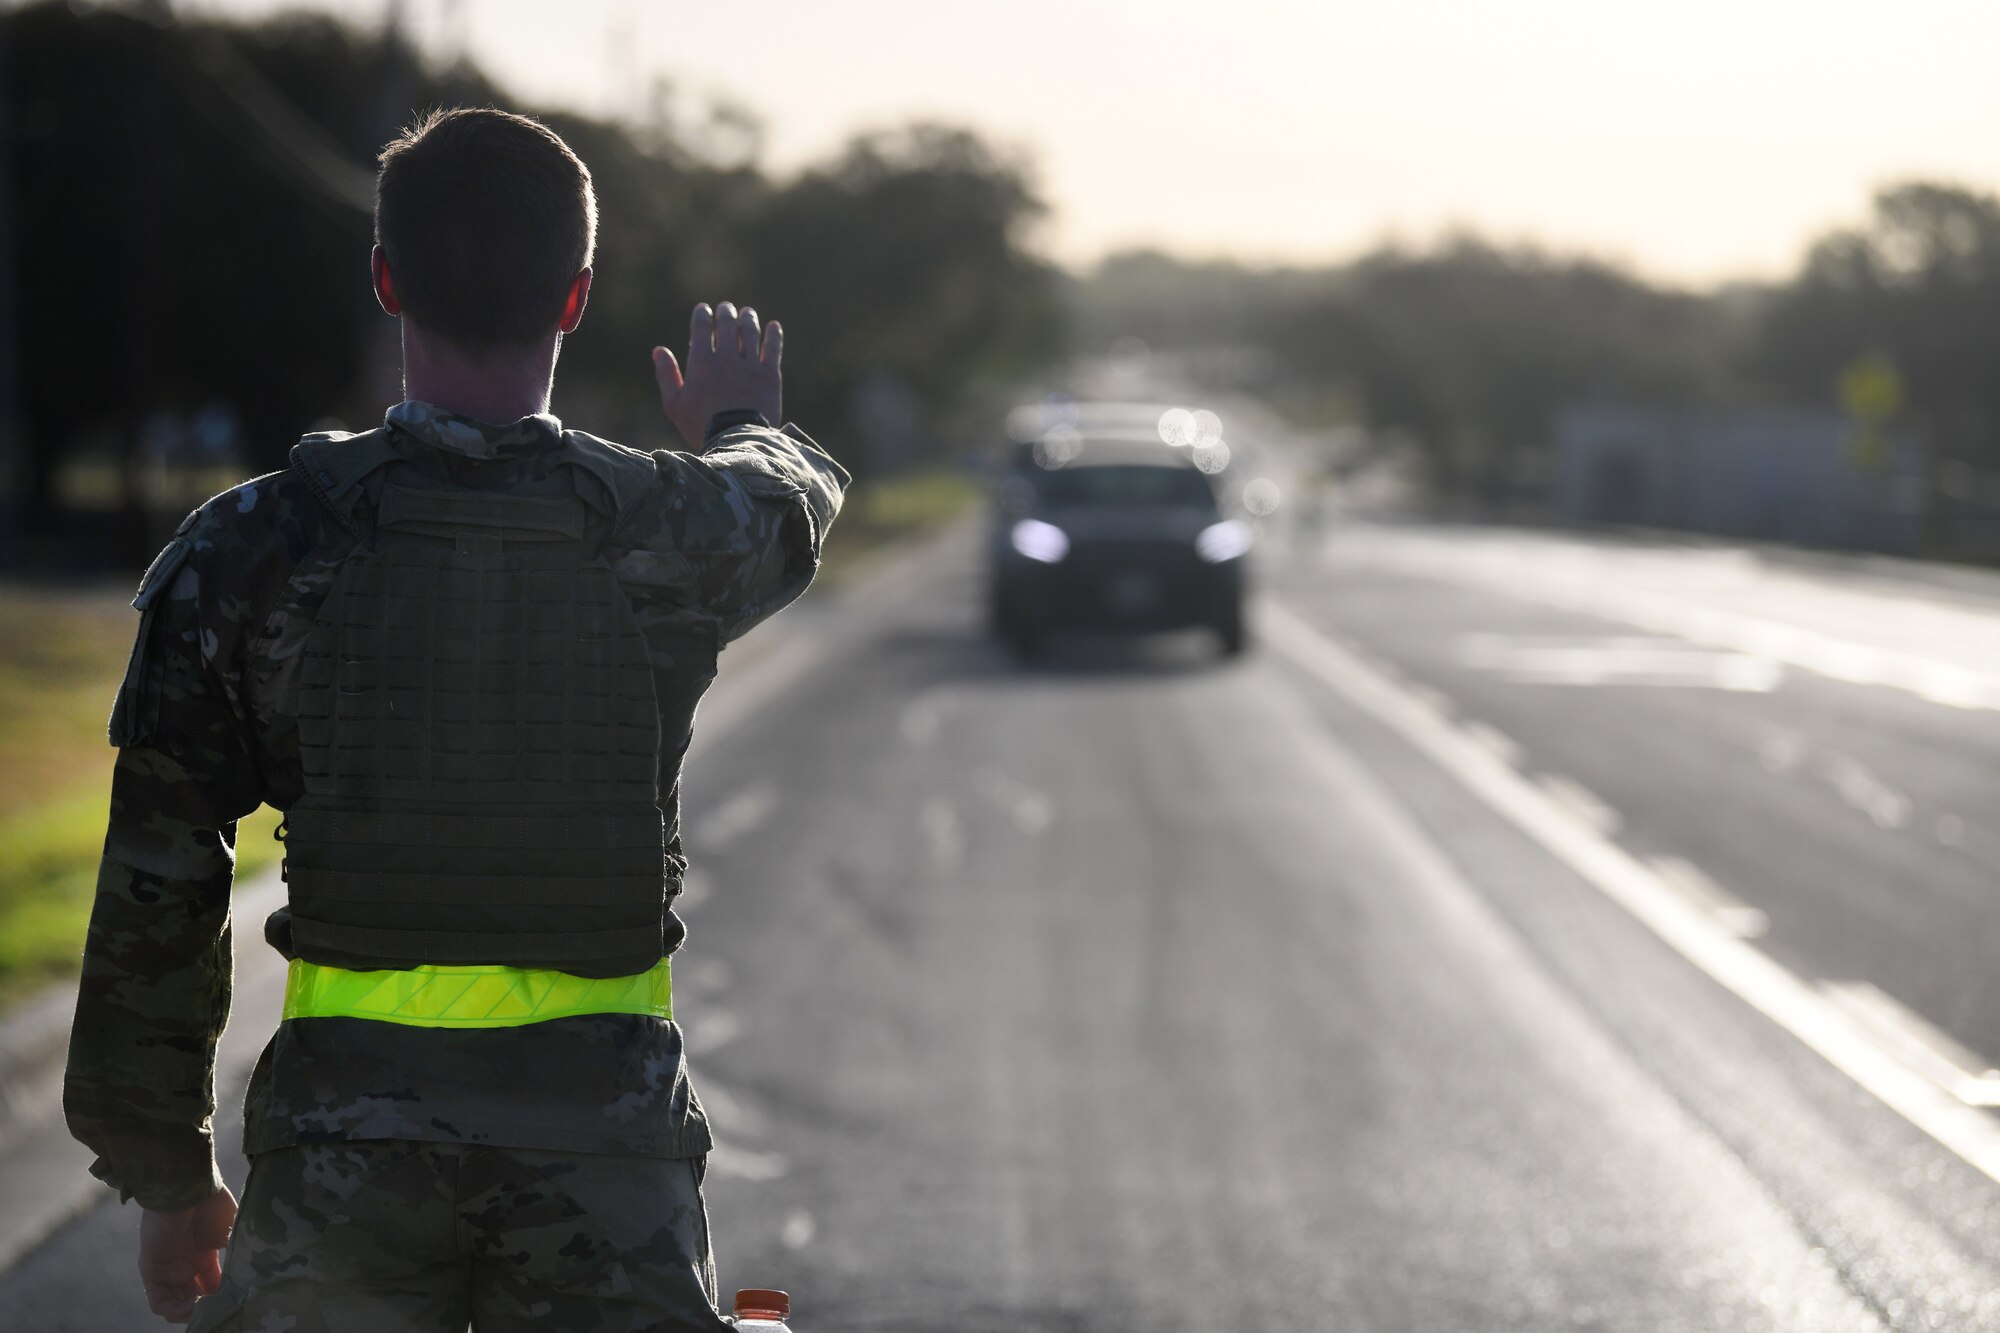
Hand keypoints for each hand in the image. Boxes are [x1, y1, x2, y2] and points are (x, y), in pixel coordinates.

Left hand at [139, 1186, 236, 1323]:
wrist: (188, 1186)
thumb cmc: (213, 1202)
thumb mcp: (232, 1232)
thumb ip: (237, 1253)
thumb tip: (252, 1276)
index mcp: (204, 1253)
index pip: (212, 1286)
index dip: (224, 1297)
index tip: (238, 1299)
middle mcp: (185, 1263)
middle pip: (194, 1298)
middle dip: (208, 1308)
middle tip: (224, 1309)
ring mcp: (167, 1268)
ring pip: (176, 1305)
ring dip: (192, 1314)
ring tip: (208, 1311)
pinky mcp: (152, 1271)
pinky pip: (160, 1303)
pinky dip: (177, 1311)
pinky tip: (195, 1307)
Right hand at [653, 301, 783, 446]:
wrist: (737, 442)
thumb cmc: (701, 427)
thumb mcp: (674, 405)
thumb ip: (666, 375)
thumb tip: (658, 350)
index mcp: (701, 363)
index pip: (701, 327)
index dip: (702, 314)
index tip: (703, 309)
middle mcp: (726, 358)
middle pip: (727, 324)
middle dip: (726, 312)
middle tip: (726, 308)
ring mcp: (750, 366)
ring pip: (750, 332)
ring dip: (748, 319)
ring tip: (747, 313)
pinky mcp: (769, 376)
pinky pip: (772, 348)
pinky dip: (773, 335)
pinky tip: (774, 326)